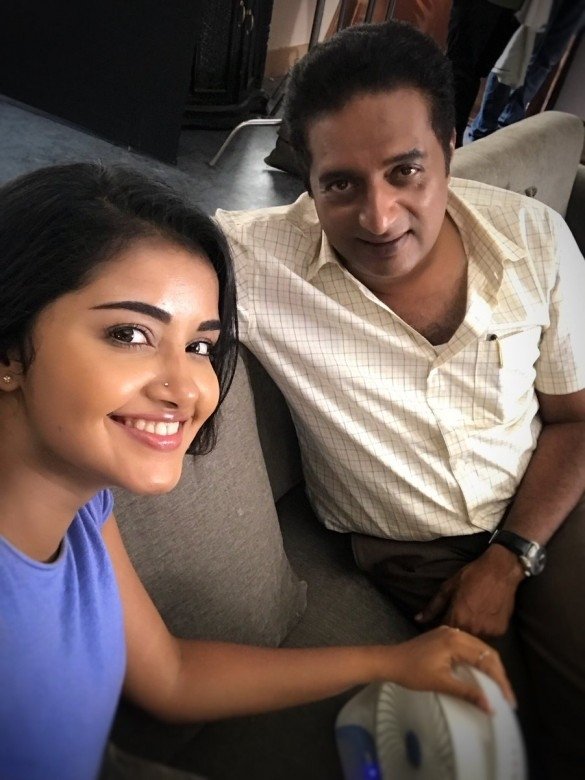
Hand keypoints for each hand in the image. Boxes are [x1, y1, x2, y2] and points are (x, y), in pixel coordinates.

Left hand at [384, 626, 515, 712]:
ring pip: (479, 648)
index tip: (510, 701)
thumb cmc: (412, 672)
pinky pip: (469, 647)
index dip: (501, 681)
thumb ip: (467, 692)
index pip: (487, 660)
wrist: (389, 661)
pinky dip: (478, 660)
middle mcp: (455, 632)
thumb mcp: (440, 683)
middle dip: (499, 674)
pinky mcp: (444, 636)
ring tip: (499, 688)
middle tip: (507, 696)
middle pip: (487, 652)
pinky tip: (481, 674)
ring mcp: (449, 632)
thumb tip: (490, 706)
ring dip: (490, 667)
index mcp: (456, 641)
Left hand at [415, 545, 523, 635]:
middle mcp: (472, 628)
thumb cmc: (472, 575)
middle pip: (459, 639)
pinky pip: (487, 637)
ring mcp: (488, 632)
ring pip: (473, 640)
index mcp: (457, 618)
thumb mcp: (448, 587)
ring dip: (469, 635)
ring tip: (469, 622)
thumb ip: (433, 607)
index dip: (439, 630)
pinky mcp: (500, 631)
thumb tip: (418, 619)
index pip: (443, 633)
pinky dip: (483, 632)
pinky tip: (482, 620)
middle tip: (455, 622)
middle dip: (454, 634)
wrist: (500, 570)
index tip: (438, 627)